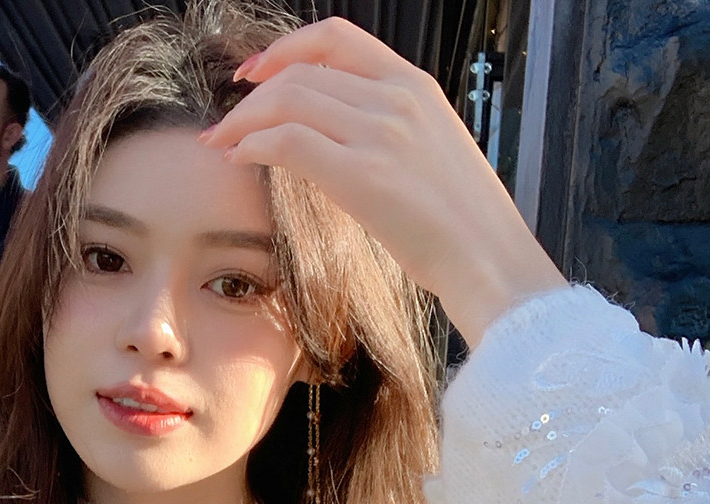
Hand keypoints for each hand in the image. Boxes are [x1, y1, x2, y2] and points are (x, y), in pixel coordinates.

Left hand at [200, 17, 565, 346]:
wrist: (487, 258)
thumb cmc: (459, 222)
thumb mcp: (427, 152)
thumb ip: (386, 131)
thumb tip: (334, 137)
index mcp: (414, 86)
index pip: (336, 39)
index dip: (285, 49)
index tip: (254, 73)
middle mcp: (395, 99)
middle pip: (300, 74)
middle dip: (250, 97)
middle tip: (223, 126)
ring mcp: (379, 133)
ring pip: (287, 102)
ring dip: (242, 122)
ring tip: (222, 145)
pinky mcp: (362, 175)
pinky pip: (288, 142)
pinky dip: (253, 145)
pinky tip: (240, 161)